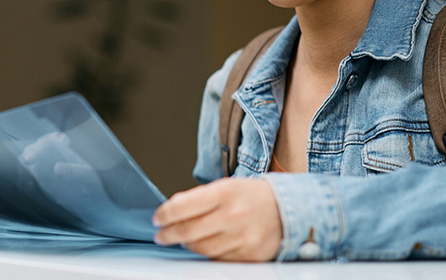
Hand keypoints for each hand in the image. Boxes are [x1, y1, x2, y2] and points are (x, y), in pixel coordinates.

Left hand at [152, 177, 281, 260]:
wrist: (287, 209)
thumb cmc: (252, 197)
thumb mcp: (226, 187)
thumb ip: (199, 198)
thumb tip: (171, 211)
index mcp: (225, 193)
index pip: (182, 206)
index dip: (165, 215)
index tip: (158, 218)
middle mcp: (234, 216)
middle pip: (188, 232)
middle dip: (168, 235)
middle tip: (161, 235)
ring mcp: (242, 237)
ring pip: (201, 249)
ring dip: (187, 245)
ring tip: (183, 239)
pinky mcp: (249, 255)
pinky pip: (218, 259)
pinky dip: (207, 253)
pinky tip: (206, 245)